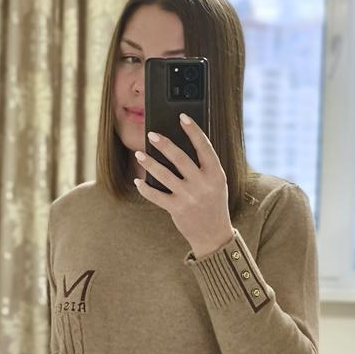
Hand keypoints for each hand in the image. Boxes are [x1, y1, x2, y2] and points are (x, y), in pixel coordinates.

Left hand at [133, 113, 233, 256]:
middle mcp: (203, 184)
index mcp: (216, 174)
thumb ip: (204, 166)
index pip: (204, 147)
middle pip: (180, 158)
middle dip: (164, 144)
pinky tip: (137, 181)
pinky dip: (145, 188)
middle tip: (151, 134)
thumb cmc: (213, 203)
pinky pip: (156, 195)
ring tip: (139, 153)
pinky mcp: (177, 209)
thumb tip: (181, 145)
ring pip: (164, 175)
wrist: (214, 235)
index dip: (193, 131)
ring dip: (149, 163)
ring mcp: (189, 197)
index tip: (183, 117)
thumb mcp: (217, 183)